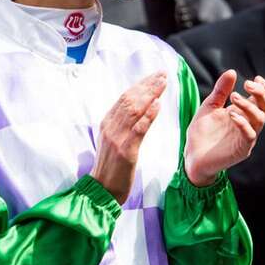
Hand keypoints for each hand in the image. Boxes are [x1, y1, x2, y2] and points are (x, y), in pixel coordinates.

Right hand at [91, 73, 167, 203]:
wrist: (102, 189)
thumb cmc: (111, 167)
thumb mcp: (112, 141)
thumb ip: (121, 125)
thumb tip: (137, 109)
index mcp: (106, 123)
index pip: (124, 98)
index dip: (140, 85)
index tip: (154, 76)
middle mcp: (110, 127)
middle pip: (129, 100)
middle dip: (147, 85)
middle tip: (162, 75)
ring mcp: (117, 138)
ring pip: (133, 110)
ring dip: (150, 94)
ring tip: (163, 84)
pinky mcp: (126, 151)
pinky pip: (138, 129)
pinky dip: (148, 116)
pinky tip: (157, 105)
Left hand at [184, 71, 264, 185]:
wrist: (192, 156)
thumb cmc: (201, 133)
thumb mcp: (209, 107)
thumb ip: (220, 91)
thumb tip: (232, 71)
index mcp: (242, 113)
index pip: (261, 100)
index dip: (263, 89)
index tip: (256, 78)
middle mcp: (248, 124)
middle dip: (261, 94)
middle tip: (247, 83)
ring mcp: (246, 137)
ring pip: (260, 120)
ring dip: (249, 106)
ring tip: (234, 97)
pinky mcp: (241, 149)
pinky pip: (249, 135)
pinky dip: (243, 123)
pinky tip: (231, 114)